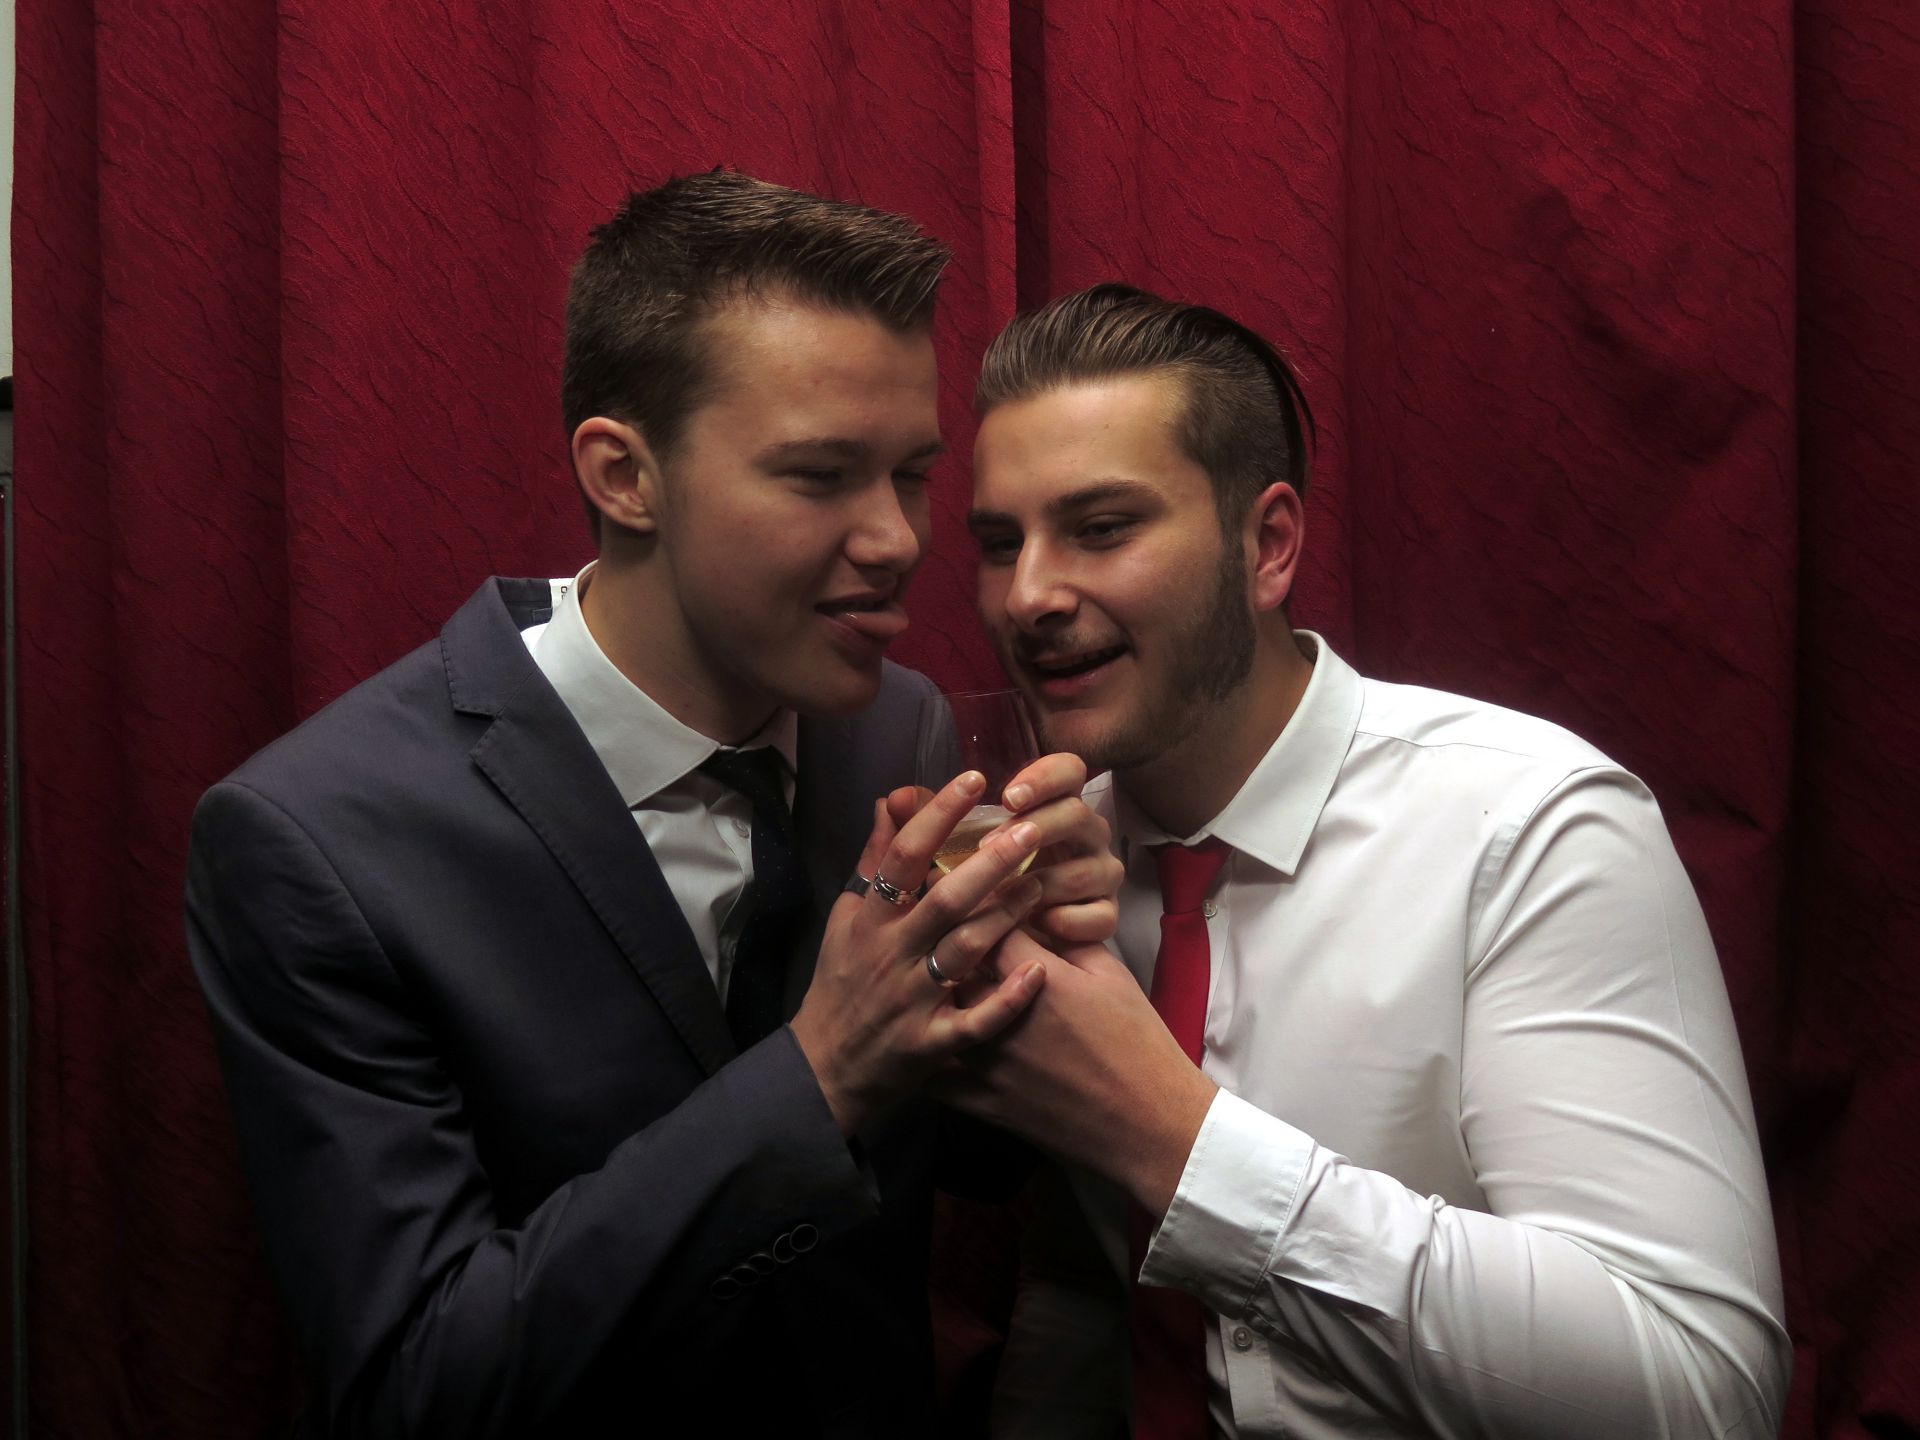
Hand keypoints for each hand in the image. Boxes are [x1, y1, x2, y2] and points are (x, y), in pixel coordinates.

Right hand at [791, 771, 1050, 1136]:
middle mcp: (890, 954)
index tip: (973, 780)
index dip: (937, 815)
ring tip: (1042, 884)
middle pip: (944, 899)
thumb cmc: (840, 985)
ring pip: (966, 951)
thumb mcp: (845, 919)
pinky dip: (1007, 997)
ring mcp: (912, 1000)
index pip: (903, 856)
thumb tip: (888, 802)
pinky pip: (975, 1020)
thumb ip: (872, 861)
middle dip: (989, 862)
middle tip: (1030, 830)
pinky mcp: (931, 1044)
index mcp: (869, 920)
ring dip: (1006, 916)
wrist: (825, 1069)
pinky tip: (1039, 971)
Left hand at [886, 752, 1122, 943]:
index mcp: (1055, 805)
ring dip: (1046, 879)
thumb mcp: (951, 855)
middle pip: (1078, 815)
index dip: (1043, 776)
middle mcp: (1086, 836)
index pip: (1068, 770)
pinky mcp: (1105, 920)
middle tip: (994, 842)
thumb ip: (924, 826)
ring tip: (1010, 890)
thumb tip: (893, 799)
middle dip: (1037, 826)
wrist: (1018, 943)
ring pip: (1088, 870)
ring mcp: (1100, 877)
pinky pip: (1100, 918)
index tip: (1004, 794)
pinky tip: (1042, 925)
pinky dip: (1070, 922)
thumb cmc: (983, 885)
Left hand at [934, 932, 1216, 1219]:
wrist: (1148, 1123)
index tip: (973, 897)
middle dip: (948, 947)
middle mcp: (1002, 1017)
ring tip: (926, 984)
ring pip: (934, 1016)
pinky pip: (933, 1076)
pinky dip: (925, 1054)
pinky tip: (924, 1039)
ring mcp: (987, 1064)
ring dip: (932, 999)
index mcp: (1039, 979)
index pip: (988, 924)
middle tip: (940, 934)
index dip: (980, 906)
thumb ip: (1070, 937)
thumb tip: (1039, 913)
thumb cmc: (1138, 1043)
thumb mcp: (1112, 976)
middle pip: (951, 967)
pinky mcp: (983, 1103)